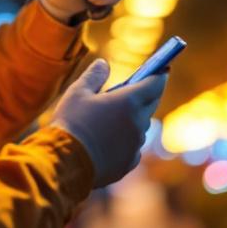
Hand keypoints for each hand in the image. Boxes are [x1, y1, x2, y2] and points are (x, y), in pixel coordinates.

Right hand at [50, 60, 167, 187]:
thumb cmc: (71, 124)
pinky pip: (133, 147)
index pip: (155, 84)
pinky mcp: (128, 163)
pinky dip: (125, 140)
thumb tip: (104, 63)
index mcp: (129, 102)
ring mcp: (135, 145)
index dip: (159, 74)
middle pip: (151, 104)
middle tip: (136, 88)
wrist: (64, 164)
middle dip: (146, 94)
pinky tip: (108, 140)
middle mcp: (138, 123)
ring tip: (113, 116)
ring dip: (132, 118)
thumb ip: (94, 76)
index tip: (162, 68)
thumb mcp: (77, 92)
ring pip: (140, 126)